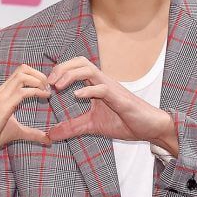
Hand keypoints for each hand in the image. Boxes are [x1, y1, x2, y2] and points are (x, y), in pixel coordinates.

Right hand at [0, 65, 50, 155]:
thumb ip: (32, 133)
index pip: (21, 73)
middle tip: (48, 88)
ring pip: (23, 75)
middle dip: (39, 74)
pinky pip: (23, 92)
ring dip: (39, 80)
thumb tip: (48, 139)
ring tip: (47, 91)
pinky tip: (44, 97)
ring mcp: (2, 96)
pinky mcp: (3, 106)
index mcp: (4, 92)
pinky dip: (37, 91)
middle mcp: (2, 90)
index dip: (36, 76)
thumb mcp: (16, 132)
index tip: (46, 88)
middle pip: (23, 69)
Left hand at [47, 57, 177, 154]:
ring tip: (58, 86)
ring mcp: (111, 88)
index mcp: (96, 85)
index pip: (75, 67)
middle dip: (62, 68)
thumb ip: (72, 127)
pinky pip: (102, 89)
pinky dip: (88, 90)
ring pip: (89, 70)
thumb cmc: (124, 122)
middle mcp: (103, 82)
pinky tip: (76, 96)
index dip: (59, 71)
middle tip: (49, 83)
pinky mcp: (119, 98)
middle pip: (80, 62)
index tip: (46, 85)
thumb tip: (51, 134)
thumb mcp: (92, 126)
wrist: (149, 128)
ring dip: (70, 75)